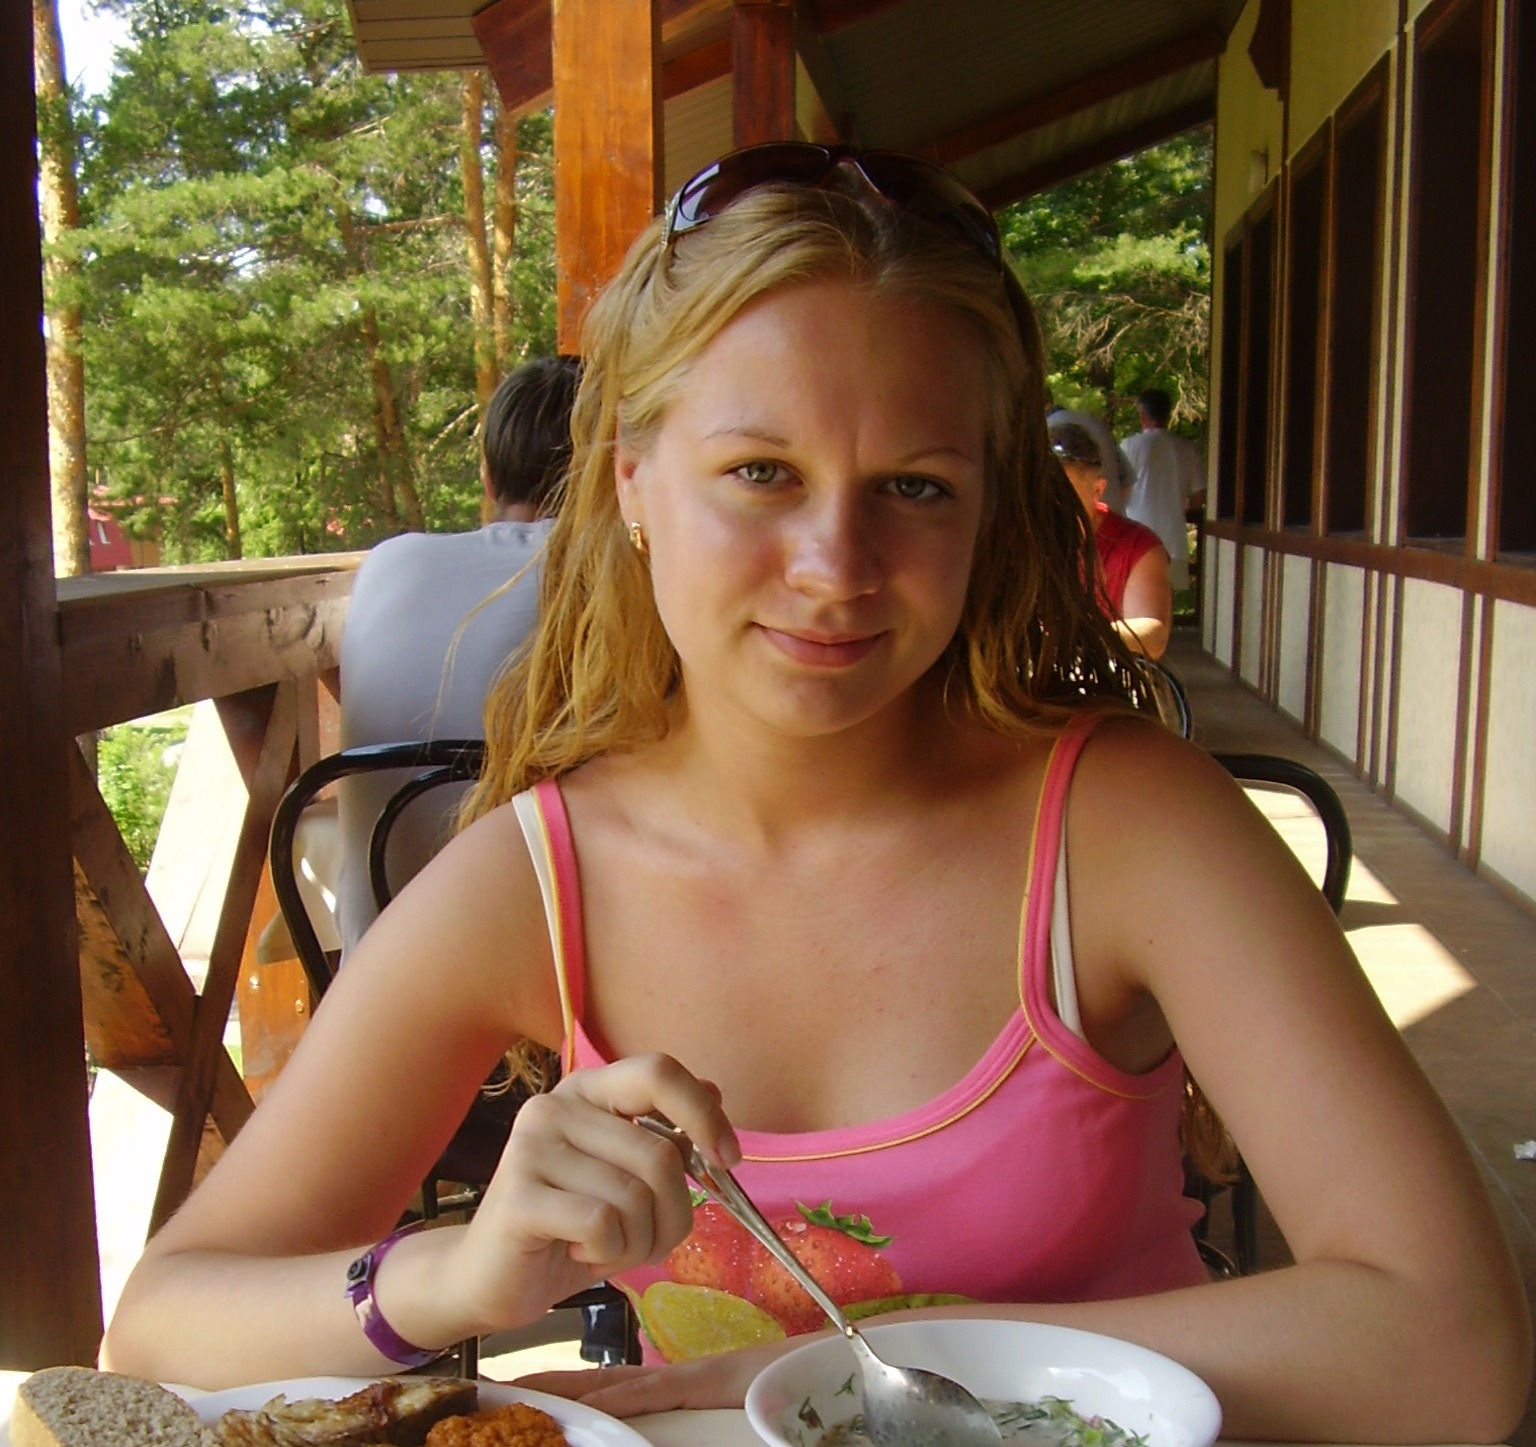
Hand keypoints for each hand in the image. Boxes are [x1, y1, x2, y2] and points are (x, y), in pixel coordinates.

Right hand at [445, 1053, 738, 1333]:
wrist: (489, 1278)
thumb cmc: (568, 1227)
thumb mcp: (626, 1178)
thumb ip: (664, 1135)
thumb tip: (714, 1090)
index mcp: (588, 1091)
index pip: (659, 1072)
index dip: (704, 1114)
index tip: (727, 1158)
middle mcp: (556, 1106)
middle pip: (660, 1153)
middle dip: (672, 1213)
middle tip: (647, 1240)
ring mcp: (532, 1147)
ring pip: (635, 1196)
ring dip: (639, 1242)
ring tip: (607, 1247)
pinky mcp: (519, 1197)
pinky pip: (604, 1225)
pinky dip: (609, 1253)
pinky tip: (580, 1252)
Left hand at [517, 1334, 801, 1414]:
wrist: (836, 1362)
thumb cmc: (799, 1384)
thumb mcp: (742, 1406)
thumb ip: (703, 1416)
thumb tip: (660, 1427)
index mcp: (687, 1386)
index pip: (620, 1389)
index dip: (575, 1389)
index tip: (529, 1390)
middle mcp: (682, 1379)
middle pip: (608, 1386)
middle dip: (559, 1390)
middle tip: (507, 1391)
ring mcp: (694, 1380)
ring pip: (622, 1389)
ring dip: (575, 1394)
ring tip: (526, 1393)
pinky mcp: (711, 1383)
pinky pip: (659, 1394)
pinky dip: (623, 1398)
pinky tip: (592, 1403)